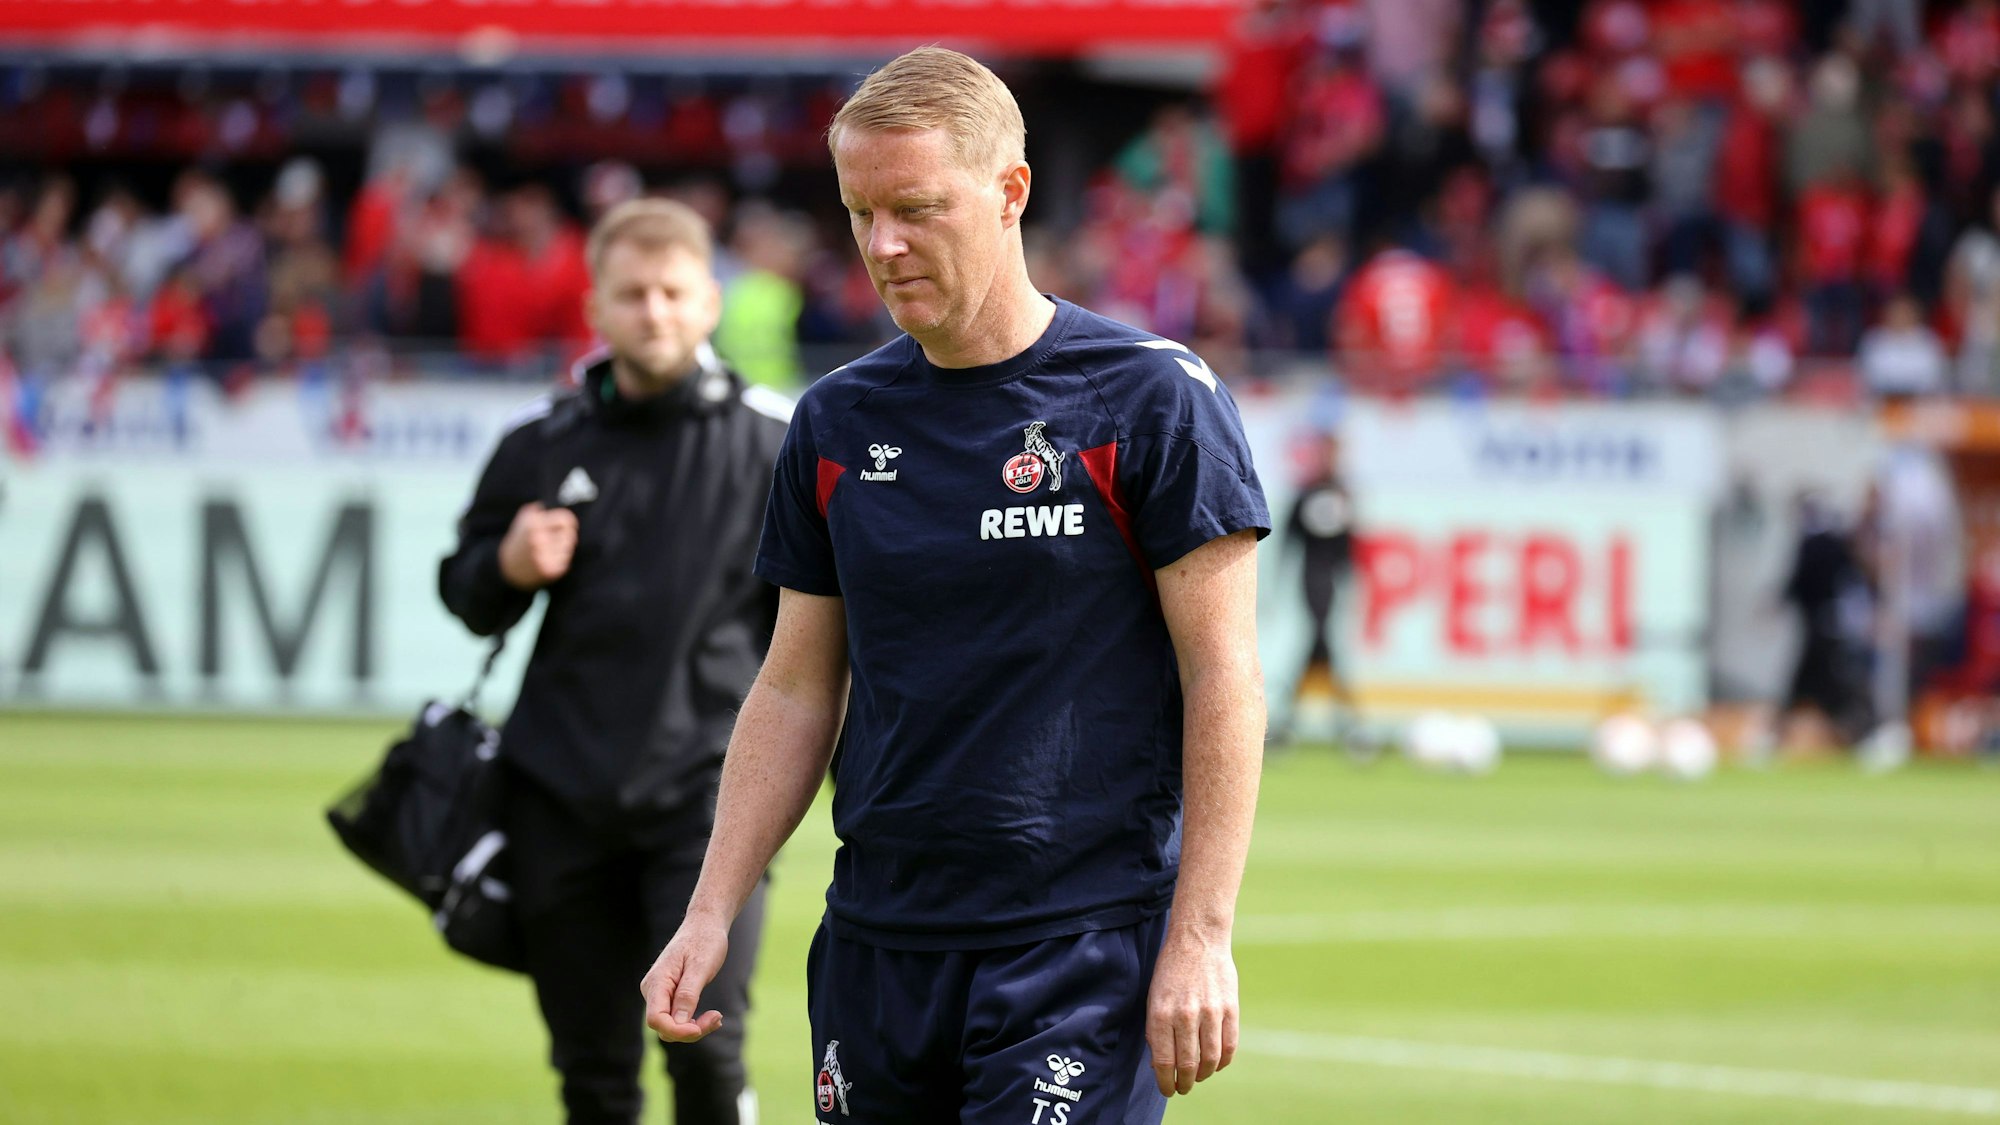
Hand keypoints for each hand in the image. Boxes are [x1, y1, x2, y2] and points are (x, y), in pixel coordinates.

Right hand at [498, 502, 577, 589]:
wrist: (507, 567)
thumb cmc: (519, 539)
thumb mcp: (523, 520)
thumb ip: (539, 509)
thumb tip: (558, 500)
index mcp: (533, 526)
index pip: (565, 520)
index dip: (568, 521)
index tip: (567, 524)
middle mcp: (539, 541)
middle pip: (570, 534)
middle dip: (564, 535)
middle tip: (555, 537)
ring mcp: (544, 557)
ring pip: (568, 548)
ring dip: (562, 547)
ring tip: (548, 549)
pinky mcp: (549, 571)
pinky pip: (566, 561)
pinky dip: (559, 559)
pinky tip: (546, 559)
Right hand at [641, 915, 729, 1042]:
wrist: (704, 926)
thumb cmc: (704, 941)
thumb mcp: (700, 967)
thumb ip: (687, 994)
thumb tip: (678, 1022)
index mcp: (657, 982)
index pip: (656, 1019)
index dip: (677, 1030)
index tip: (701, 1028)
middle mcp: (652, 990)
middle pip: (664, 1027)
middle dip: (690, 1030)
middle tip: (717, 1017)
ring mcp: (659, 994)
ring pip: (672, 1025)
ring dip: (694, 1028)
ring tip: (717, 1017)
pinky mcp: (669, 996)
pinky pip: (677, 1018)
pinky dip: (694, 1022)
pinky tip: (712, 1016)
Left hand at [1145, 929, 1238, 1096]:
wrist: (1197, 940)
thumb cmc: (1170, 972)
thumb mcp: (1153, 999)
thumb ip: (1156, 1032)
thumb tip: (1160, 1065)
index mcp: (1161, 1013)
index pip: (1164, 1062)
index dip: (1165, 1082)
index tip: (1167, 1089)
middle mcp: (1185, 1015)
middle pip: (1187, 1065)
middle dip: (1184, 1083)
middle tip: (1182, 1088)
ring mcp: (1210, 1012)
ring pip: (1210, 1059)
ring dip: (1203, 1075)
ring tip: (1197, 1077)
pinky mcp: (1231, 1008)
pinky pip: (1230, 1046)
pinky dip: (1222, 1062)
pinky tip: (1215, 1064)